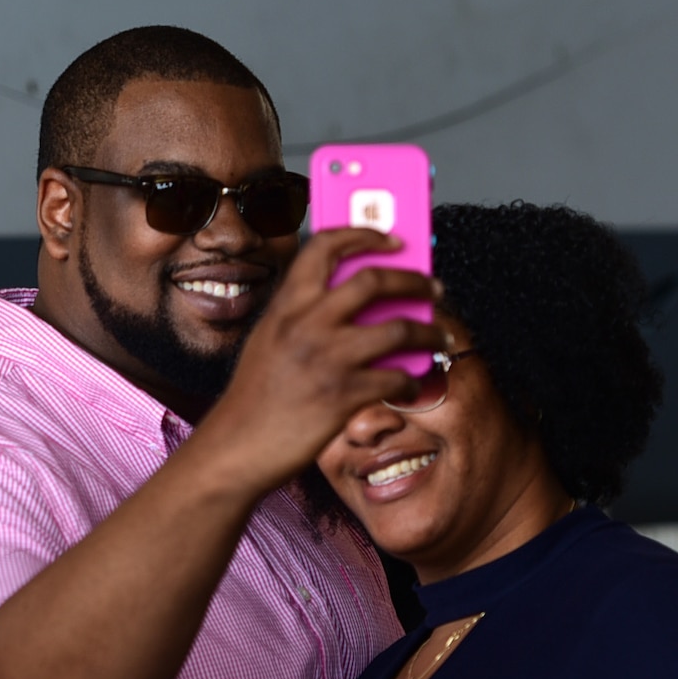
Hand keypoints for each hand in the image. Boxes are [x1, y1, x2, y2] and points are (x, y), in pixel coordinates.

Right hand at [194, 227, 444, 493]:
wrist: (238, 444)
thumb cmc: (255, 397)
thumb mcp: (270, 339)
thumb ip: (303, 315)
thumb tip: (358, 304)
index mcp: (286, 305)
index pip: (325, 246)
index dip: (364, 234)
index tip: (391, 238)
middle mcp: (306, 323)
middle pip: (374, 280)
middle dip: (414, 280)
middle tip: (432, 288)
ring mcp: (326, 358)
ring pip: (399, 328)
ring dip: (430, 332)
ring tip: (439, 338)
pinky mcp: (343, 394)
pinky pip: (396, 378)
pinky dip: (411, 381)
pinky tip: (410, 384)